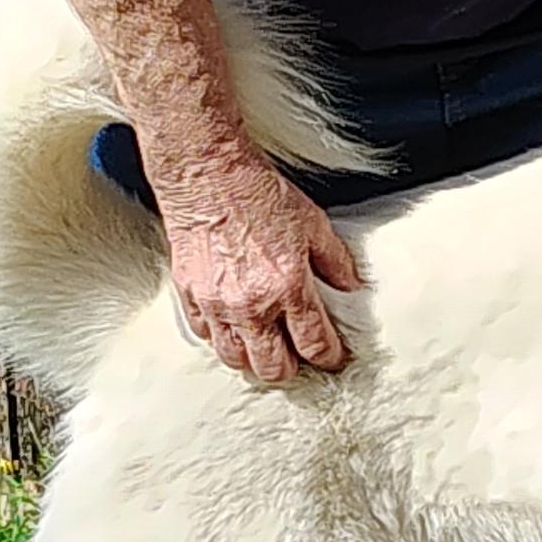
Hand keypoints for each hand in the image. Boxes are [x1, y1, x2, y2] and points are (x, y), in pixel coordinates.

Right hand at [152, 139, 360, 383]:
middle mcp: (251, 304)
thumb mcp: (313, 223)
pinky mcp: (190, 295)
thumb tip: (352, 287)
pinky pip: (205, 335)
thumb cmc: (256, 192)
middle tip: (298, 357)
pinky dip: (221, 337)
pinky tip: (233, 326)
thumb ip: (336, 261)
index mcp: (288, 287)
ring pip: (236, 359)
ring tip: (265, 347)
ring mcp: (217, 304)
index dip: (329, 357)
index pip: (314, 344)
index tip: (332, 356)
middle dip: (291, 369)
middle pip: (273, 368)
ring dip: (253, 359)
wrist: (206, 172)